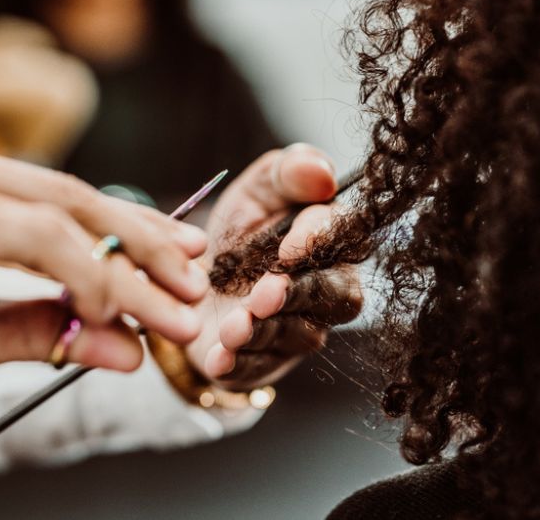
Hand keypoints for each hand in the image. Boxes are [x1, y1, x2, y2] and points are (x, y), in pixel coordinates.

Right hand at [0, 127, 207, 423]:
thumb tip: (127, 346)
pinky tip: (116, 310)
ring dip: (129, 269)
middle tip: (193, 285)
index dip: (124, 229)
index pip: (55, 195)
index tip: (176, 260)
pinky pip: (37, 238)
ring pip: (63, 217)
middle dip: (145, 244)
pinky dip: (87, 274)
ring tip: (173, 314)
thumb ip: (44, 328)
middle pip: (71, 196)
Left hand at [188, 144, 362, 389]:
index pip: (347, 237)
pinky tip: (219, 358)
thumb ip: (288, 172)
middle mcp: (328, 287)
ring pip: (299, 335)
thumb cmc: (239, 232)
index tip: (289, 246)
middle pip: (336, 296)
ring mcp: (301, 329)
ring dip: (264, 331)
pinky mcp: (268, 361)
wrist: (192, 279)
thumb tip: (322, 173)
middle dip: (298, 295)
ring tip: (232, 327)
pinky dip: (239, 364)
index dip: (322, 241)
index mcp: (333, 240)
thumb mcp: (257, 190)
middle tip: (264, 293)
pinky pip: (261, 367)